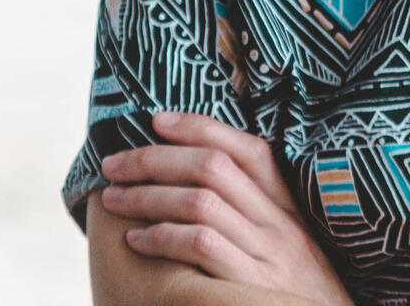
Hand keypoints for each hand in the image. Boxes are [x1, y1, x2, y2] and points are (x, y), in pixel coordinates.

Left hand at [99, 110, 351, 305]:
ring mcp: (267, 254)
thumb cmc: (295, 294)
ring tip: (114, 198)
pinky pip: (201, 246)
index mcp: (289, 206)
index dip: (200, 127)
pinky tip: (136, 240)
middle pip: (213, 168)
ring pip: (201, 202)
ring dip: (148, 195)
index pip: (246, 149)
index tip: (157, 120)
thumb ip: (256, 214)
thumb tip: (196, 181)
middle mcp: (280, 223)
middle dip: (156, 159)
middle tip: (114, 163)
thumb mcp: (290, 247)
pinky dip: (162, 238)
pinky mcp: (250, 287)